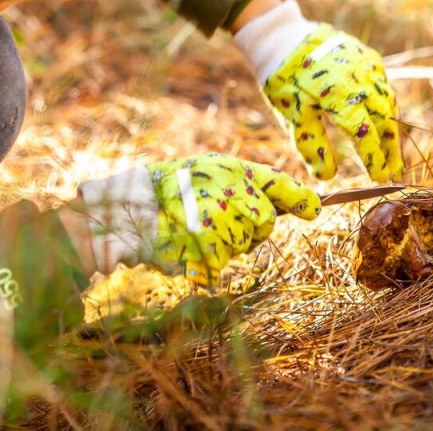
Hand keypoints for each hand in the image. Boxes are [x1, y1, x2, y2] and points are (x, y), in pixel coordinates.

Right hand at [76, 154, 320, 281]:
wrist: (118, 211)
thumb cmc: (158, 190)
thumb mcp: (201, 173)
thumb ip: (244, 184)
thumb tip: (295, 204)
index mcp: (229, 168)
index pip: (276, 182)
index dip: (299, 197)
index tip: (314, 207)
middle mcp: (232, 194)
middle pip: (264, 222)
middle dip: (247, 226)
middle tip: (211, 217)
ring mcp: (224, 224)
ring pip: (242, 244)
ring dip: (221, 243)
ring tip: (189, 227)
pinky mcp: (212, 252)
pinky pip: (220, 263)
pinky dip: (203, 261)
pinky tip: (183, 244)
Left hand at [234, 0, 402, 181]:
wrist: (284, 39)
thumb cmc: (286, 82)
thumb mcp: (293, 116)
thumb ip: (312, 146)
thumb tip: (327, 177)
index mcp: (339, 97)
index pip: (365, 134)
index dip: (375, 158)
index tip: (380, 177)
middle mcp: (360, 80)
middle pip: (385, 120)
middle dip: (391, 148)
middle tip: (393, 172)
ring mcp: (367, 66)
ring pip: (388, 102)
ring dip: (391, 128)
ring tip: (391, 152)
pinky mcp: (368, 57)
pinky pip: (383, 85)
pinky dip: (387, 105)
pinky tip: (384, 121)